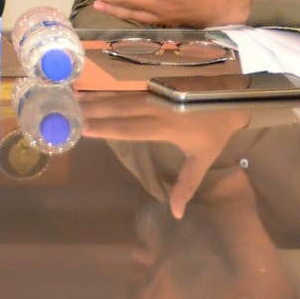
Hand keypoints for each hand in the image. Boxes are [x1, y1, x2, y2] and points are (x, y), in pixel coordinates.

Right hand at [81, 94, 250, 218]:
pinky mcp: (154, 85)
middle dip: (92, 110)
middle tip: (67, 111)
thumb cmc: (215, 131)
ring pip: (119, 96)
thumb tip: (175, 214)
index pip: (128, 128)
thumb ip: (186, 185)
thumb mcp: (202, 160)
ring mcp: (153, 93)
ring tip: (72, 98)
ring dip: (95, 98)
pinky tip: (91, 90)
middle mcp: (154, 107)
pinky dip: (106, 90)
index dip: (105, 127)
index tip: (83, 127)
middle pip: (117, 109)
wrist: (233, 98)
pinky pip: (125, 89)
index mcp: (163, 126)